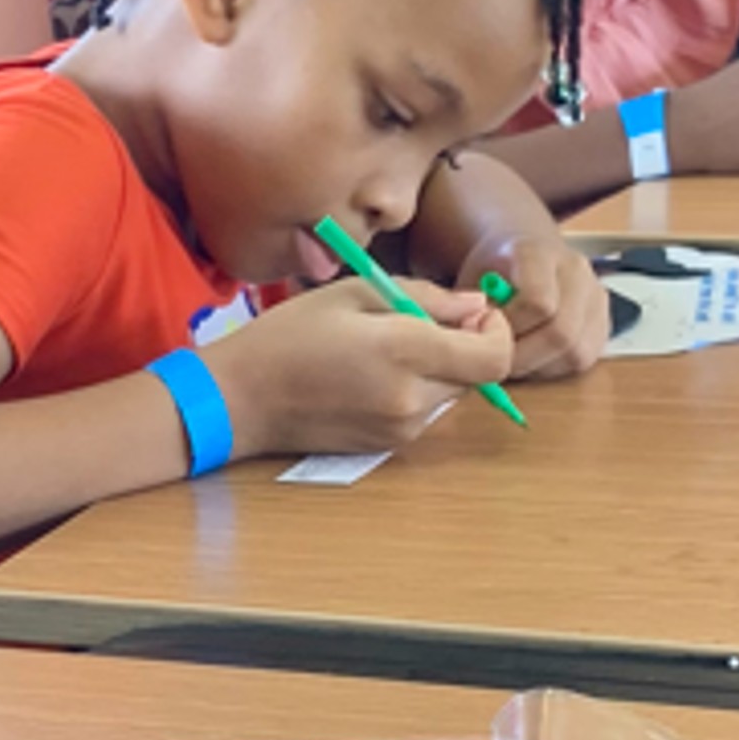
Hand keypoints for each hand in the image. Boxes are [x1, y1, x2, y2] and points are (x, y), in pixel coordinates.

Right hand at [209, 276, 508, 459]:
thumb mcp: (355, 293)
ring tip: (390, 346)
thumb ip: (426, 298)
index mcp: (405, 352)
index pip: (494, 358)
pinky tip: (374, 374)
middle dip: (466, 346)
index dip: (497, 331)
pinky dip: (417, 390)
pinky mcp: (388, 446)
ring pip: (453, 394)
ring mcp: (402, 429)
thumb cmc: (289, 335)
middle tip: (427, 321)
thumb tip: (477, 307)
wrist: (241, 399)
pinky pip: (426, 412)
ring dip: (441, 369)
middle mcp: (412, 398)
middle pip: (478, 376)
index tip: (474, 312)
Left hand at [479, 230, 609, 380]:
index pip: (538, 302)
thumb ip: (467, 307)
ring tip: (512, 355)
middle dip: (523, 356)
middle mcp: (576, 271)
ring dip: (538, 365)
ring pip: (575, 353)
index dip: (510, 329)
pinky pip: (583, 359)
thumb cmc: (495, 269)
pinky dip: (552, 367)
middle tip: (496, 359)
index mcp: (539, 252)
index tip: (487, 331)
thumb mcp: (471, 278)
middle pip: (562, 333)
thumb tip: (469, 337)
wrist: (526, 254)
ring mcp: (596, 297)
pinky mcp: (604, 323)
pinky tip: (532, 356)